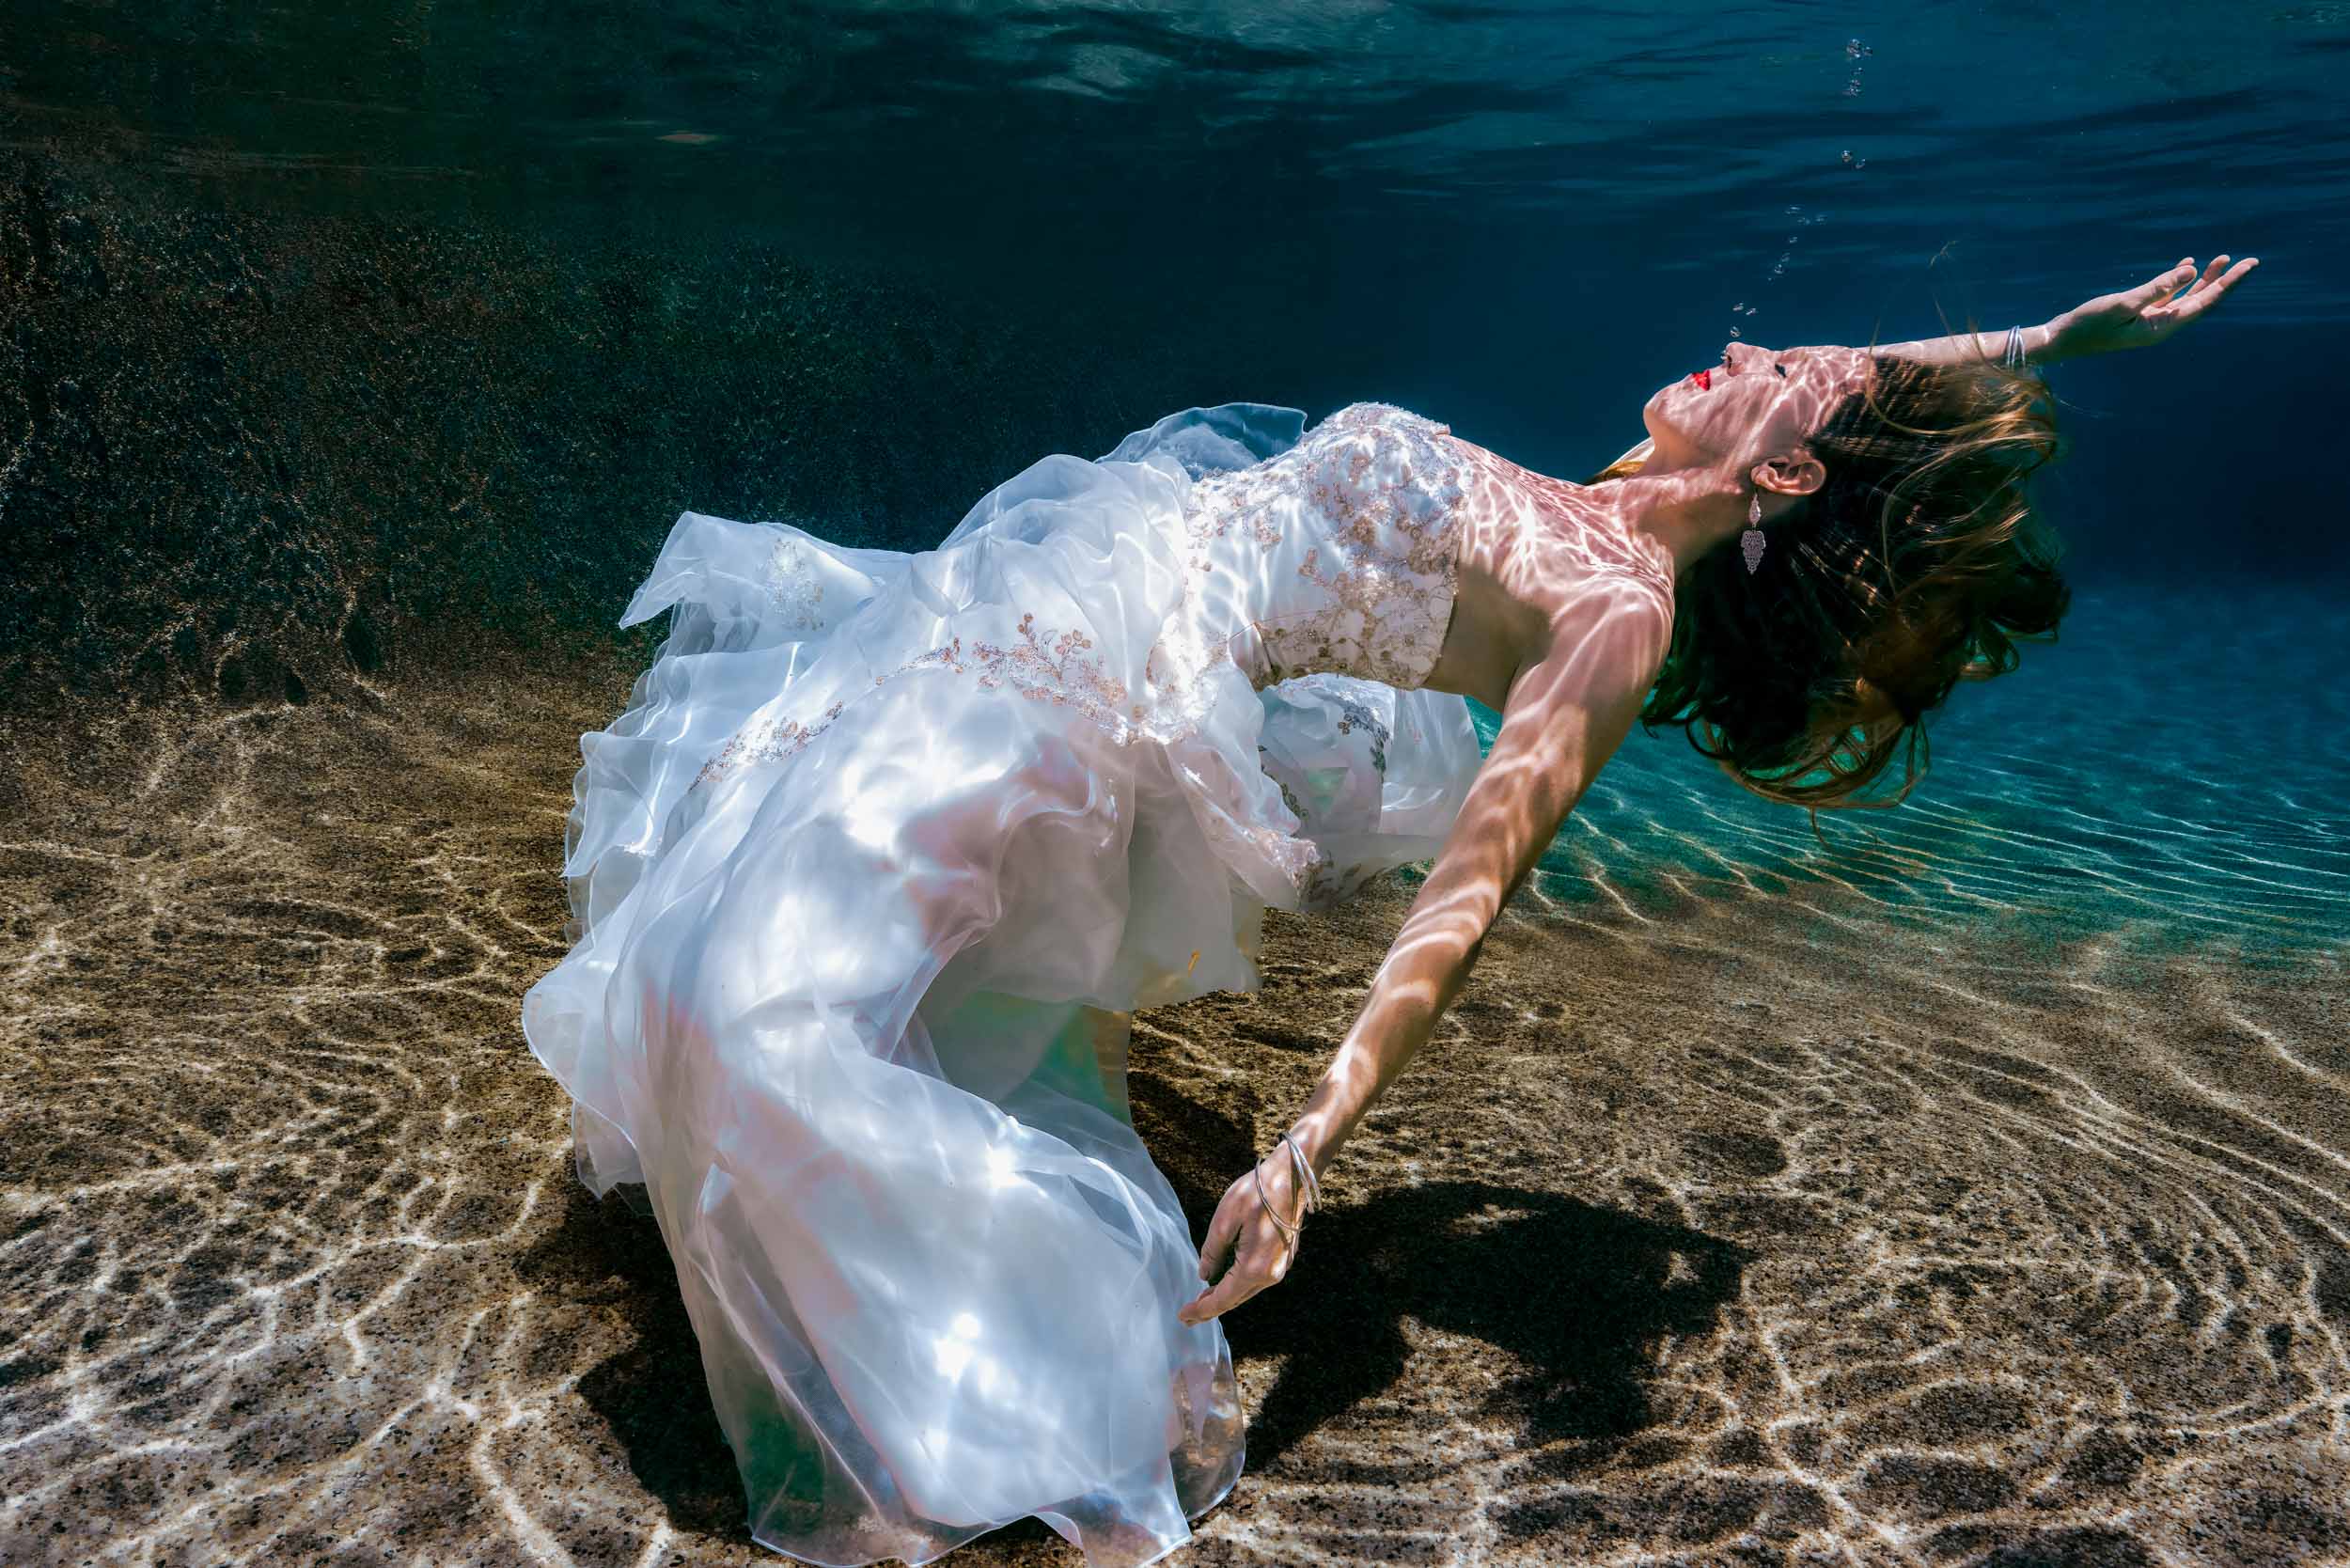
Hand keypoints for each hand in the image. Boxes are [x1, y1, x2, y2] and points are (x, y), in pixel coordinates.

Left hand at [1178, 1144, 1309, 1325]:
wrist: (1293, 1177)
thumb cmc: (1257, 1193)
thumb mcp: (1224, 1219)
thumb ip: (1212, 1251)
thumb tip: (1205, 1275)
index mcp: (1254, 1268)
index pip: (1223, 1299)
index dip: (1201, 1310)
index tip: (1183, 1317)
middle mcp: (1271, 1274)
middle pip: (1235, 1300)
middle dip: (1210, 1308)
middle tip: (1188, 1315)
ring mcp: (1280, 1267)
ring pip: (1247, 1291)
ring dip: (1225, 1297)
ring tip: (1203, 1300)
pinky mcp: (1284, 1258)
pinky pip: (1257, 1280)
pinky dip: (1239, 1285)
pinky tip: (1227, 1282)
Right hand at [2046, 254, 2259, 360]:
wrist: (2061, 340)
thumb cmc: (2088, 324)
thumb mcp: (2122, 304)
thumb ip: (2158, 287)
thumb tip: (2191, 270)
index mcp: (2163, 327)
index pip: (2206, 302)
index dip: (2229, 283)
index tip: (2249, 265)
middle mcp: (2163, 326)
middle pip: (2203, 301)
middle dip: (2226, 281)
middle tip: (2250, 261)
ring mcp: (2152, 321)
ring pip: (2188, 297)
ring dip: (2206, 279)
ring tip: (2223, 258)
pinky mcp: (2140, 315)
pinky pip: (2169, 296)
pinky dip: (2180, 280)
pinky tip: (2188, 265)